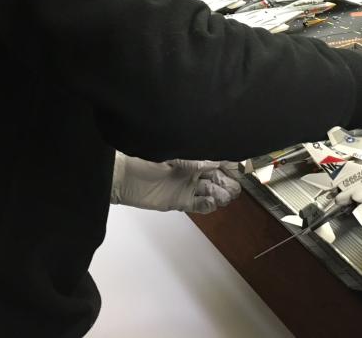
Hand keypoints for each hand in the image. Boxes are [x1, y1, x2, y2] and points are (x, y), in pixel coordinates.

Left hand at [111, 153, 241, 213]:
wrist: (123, 178)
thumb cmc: (142, 160)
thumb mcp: (168, 156)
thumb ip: (190, 159)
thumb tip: (212, 160)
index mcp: (192, 157)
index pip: (217, 160)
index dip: (229, 164)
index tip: (239, 167)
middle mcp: (193, 172)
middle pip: (219, 177)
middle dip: (229, 181)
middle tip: (234, 185)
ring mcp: (188, 188)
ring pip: (212, 191)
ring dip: (221, 193)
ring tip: (224, 195)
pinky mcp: (180, 202)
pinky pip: (199, 205)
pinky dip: (208, 205)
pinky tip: (212, 202)